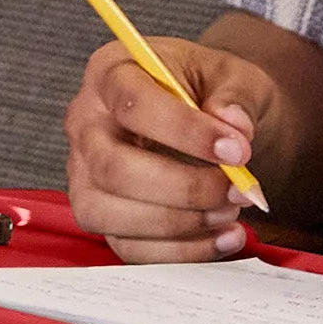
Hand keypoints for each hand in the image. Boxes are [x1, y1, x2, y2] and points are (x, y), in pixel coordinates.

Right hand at [62, 36, 281, 261]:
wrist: (210, 120)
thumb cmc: (212, 92)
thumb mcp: (234, 77)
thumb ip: (236, 97)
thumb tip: (234, 126)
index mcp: (111, 73)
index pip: (132, 105)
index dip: (185, 132)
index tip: (237, 151)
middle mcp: (86, 123)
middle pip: (113, 167)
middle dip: (183, 188)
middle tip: (237, 190)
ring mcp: (85, 173)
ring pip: (109, 213)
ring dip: (179, 223)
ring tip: (230, 212)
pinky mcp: (101, 214)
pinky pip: (127, 246)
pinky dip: (180, 251)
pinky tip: (222, 237)